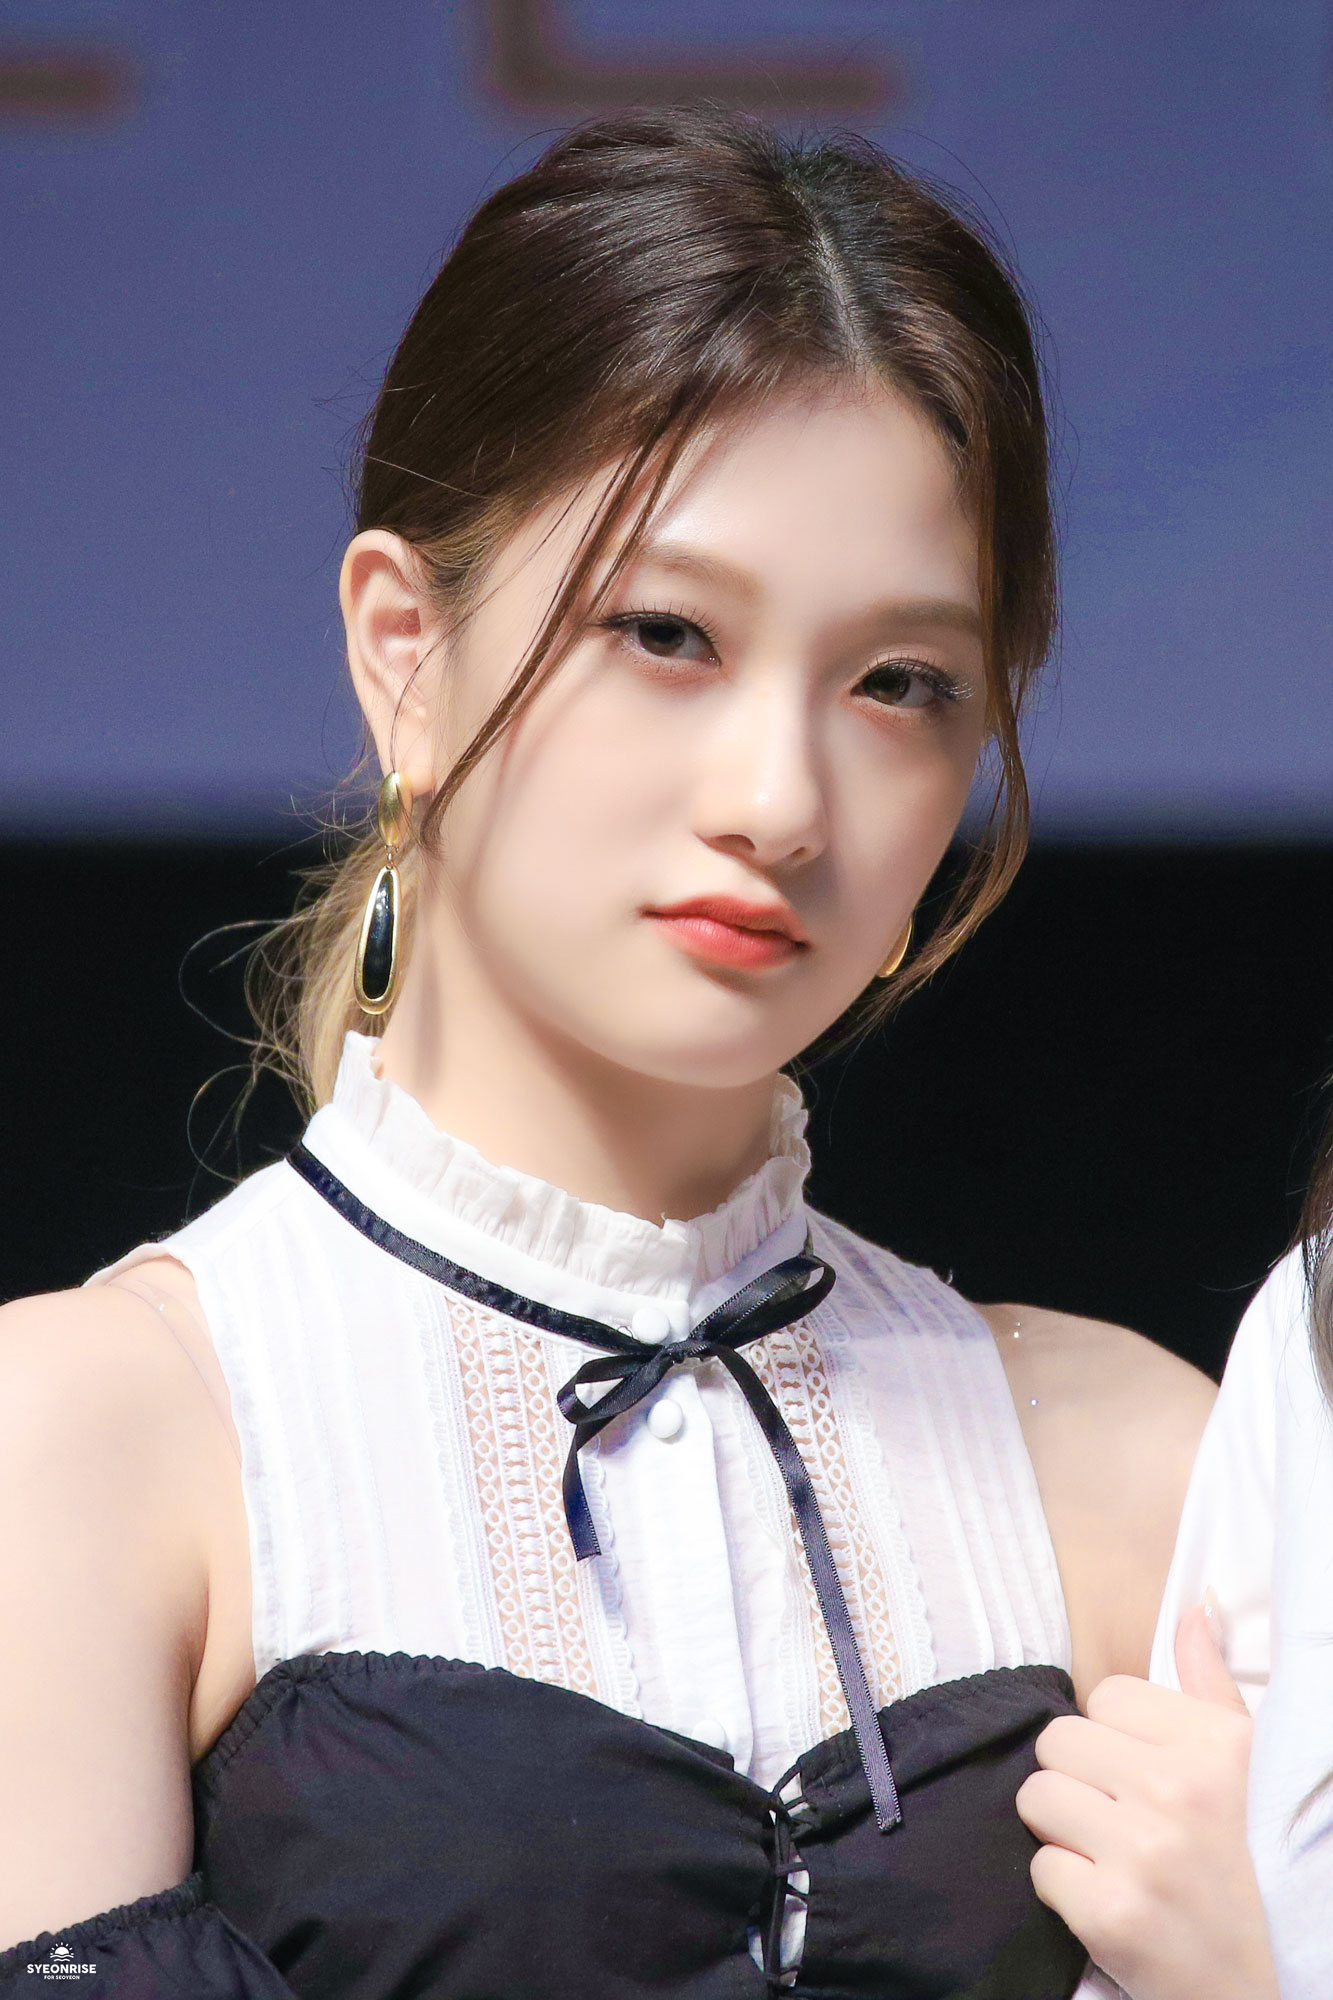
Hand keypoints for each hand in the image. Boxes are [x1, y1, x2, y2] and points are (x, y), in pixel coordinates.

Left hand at [1015, 1605, 1277, 1999]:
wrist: (1284, 1982)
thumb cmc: (1264, 1863)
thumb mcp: (1255, 1762)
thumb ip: (1210, 1684)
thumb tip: (1193, 1609)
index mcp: (1214, 1745)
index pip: (1105, 1694)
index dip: (1115, 1732)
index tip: (1140, 1766)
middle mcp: (1175, 1791)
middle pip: (1059, 1741)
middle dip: (1081, 1776)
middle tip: (1119, 1811)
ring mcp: (1140, 1855)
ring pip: (1038, 1797)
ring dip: (1064, 1825)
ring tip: (1109, 1849)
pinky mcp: (1110, 1915)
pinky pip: (1041, 1868)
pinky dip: (1066, 1885)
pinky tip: (1110, 1894)